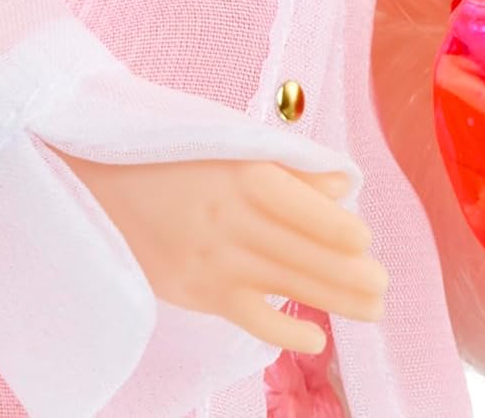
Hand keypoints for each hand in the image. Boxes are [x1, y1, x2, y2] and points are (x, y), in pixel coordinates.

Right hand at [48, 150, 386, 355]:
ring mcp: (211, 261)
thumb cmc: (179, 153)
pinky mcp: (194, 291)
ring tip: (374, 308)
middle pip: (299, 252)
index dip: (335, 228)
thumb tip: (343, 185)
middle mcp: (229, 221)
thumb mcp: (234, 143)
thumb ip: (291, 165)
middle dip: (347, 272)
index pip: (300, 209)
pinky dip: (282, 331)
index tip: (366, 241)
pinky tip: (317, 340)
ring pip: (283, 284)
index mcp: (242, 176)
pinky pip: (247, 316)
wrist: (99, 180)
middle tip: (385, 285)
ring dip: (332, 300)